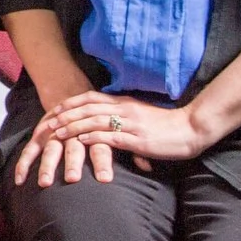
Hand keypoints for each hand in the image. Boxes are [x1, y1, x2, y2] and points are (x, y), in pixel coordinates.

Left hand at [42, 91, 207, 164]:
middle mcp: (125, 110)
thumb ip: (123, 115)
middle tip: (49, 121)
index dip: (71, 103)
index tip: (55, 108)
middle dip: (66, 115)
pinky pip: (111, 137)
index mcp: (125, 102)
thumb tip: (106, 122)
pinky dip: (93, 138)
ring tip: (57, 132)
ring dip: (73, 127)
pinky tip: (79, 142)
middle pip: (88, 108)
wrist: (192, 129)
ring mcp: (131, 124)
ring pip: (95, 121)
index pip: (91, 98)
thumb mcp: (141, 115)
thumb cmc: (167, 125)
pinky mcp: (138, 139)